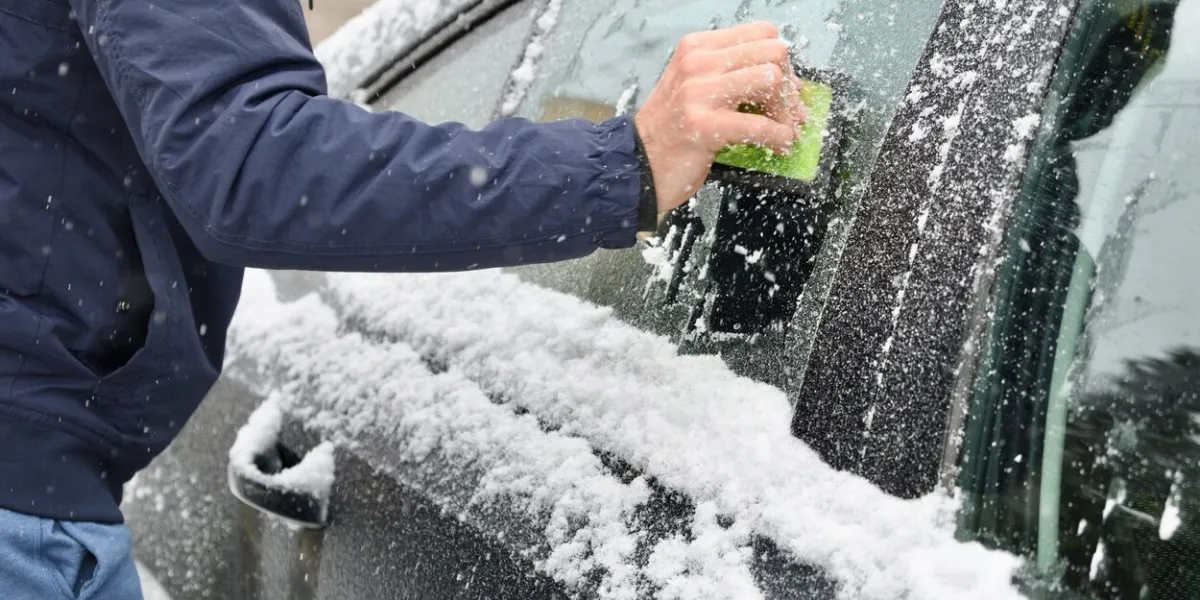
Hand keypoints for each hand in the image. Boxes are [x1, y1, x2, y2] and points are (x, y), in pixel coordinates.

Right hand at [634, 22, 805, 213]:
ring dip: (786, 111)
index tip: (785, 88)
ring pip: (771, 79)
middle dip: (789, 86)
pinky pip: (760, 124)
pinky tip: (778, 145)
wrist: (637, 164)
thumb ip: (731, 76)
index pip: (762, 34)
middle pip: (773, 52)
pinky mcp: (704, 125)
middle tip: (789, 113)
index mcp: (698, 47)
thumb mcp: (695, 88)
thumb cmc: (670, 131)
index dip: (783, 62)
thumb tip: (784, 82)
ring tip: (783, 131)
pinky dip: (779, 137)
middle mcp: (698, 62)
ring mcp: (698, 92)